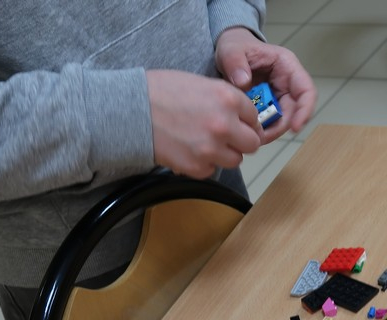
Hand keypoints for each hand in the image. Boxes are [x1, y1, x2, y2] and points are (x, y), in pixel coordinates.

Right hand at [145, 69, 261, 178]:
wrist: (132, 110)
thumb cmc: (160, 91)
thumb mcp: (200, 83)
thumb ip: (225, 100)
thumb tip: (240, 117)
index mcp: (228, 98)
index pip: (254, 117)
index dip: (245, 120)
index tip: (238, 123)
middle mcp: (225, 125)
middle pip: (252, 143)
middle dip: (241, 140)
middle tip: (227, 137)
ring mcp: (211, 149)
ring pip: (235, 160)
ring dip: (224, 154)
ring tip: (206, 144)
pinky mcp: (197, 167)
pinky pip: (212, 170)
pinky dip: (204, 163)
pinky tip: (190, 150)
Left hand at [215, 28, 316, 142]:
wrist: (227, 52)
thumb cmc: (235, 46)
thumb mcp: (231, 50)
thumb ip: (235, 63)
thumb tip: (243, 82)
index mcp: (286, 66)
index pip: (306, 90)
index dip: (305, 110)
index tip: (295, 128)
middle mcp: (287, 82)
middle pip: (294, 111)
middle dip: (280, 127)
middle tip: (261, 137)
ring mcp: (278, 95)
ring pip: (282, 119)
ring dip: (270, 131)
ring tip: (252, 136)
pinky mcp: (268, 105)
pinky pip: (269, 120)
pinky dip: (260, 128)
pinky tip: (248, 131)